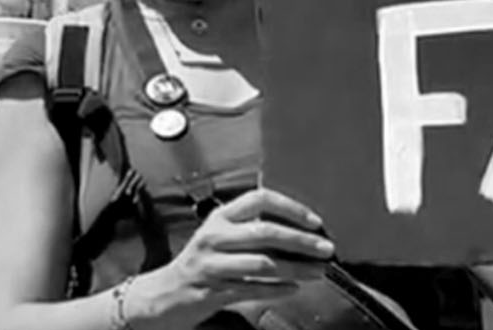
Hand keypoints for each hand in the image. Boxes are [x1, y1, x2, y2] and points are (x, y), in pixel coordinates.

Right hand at [130, 188, 333, 327]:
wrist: (167, 292)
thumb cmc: (203, 261)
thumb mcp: (220, 236)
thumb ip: (250, 229)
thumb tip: (298, 231)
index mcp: (220, 217)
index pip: (259, 199)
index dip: (290, 207)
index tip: (314, 221)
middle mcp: (215, 236)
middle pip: (265, 232)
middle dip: (301, 241)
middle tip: (325, 248)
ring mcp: (213, 264)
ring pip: (263, 264)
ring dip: (296, 269)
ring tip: (318, 272)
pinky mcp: (214, 290)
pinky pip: (253, 289)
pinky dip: (278, 290)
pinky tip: (294, 289)